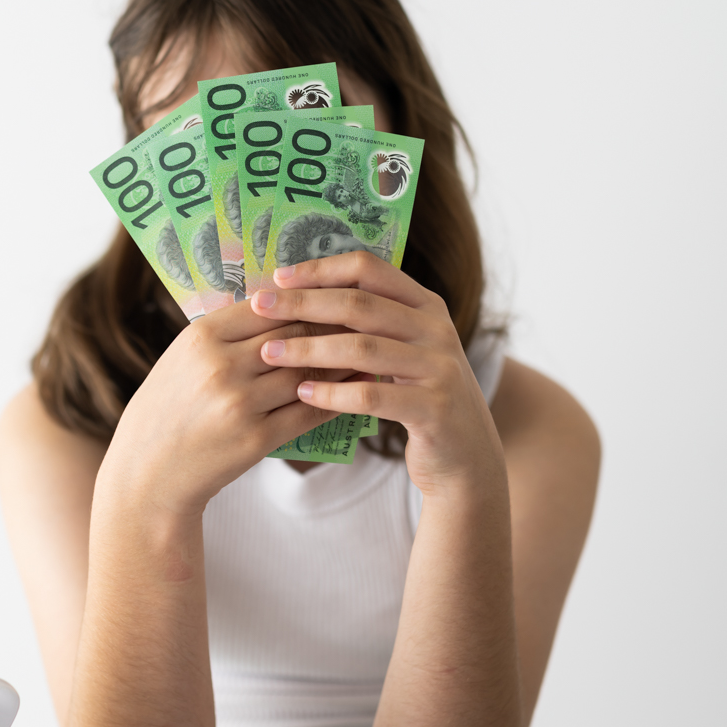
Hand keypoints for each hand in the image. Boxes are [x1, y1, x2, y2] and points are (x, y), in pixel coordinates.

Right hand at [99, 301, 344, 518]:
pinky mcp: (255, 439)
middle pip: (294, 334)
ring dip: (342, 363)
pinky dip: (336, 399)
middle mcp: (220, 366)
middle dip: (332, 327)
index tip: (333, 295)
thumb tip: (283, 305)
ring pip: (307, 372)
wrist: (148, 471)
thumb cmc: (169, 408)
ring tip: (367, 353)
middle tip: (365, 320)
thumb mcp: (184, 359)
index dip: (306, 299)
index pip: (269, 305)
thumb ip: (227, 333)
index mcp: (201, 337)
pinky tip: (354, 391)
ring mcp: (239, 403)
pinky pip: (308, 412)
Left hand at [250, 253, 505, 498]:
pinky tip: (302, 393)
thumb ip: (368, 326)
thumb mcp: (403, 352)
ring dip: (309, 348)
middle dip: (303, 303)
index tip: (278, 277)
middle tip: (259, 306)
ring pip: (362, 348)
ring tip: (269, 353)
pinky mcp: (435, 408)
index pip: (369, 269)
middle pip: (359, 304)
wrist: (466, 457)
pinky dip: (333, 393)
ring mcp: (439, 367)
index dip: (321, 269)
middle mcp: (436, 329)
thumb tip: (296, 300)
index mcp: (425, 304)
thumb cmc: (418, 399)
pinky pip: (372, 396)